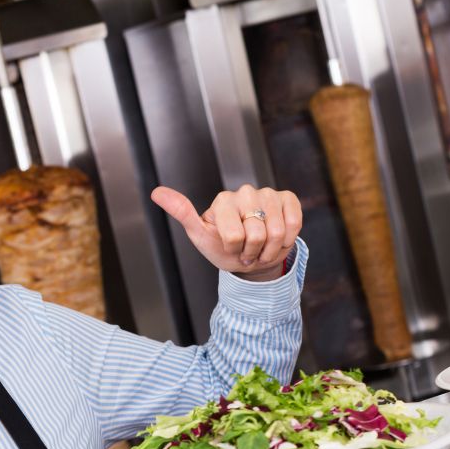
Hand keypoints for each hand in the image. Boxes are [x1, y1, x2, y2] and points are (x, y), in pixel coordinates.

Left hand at [152, 184, 301, 280]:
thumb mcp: (200, 235)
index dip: (234, 250)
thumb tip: (156, 192)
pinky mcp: (287, 198)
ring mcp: (268, 193)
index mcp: (222, 201)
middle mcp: (245, 192)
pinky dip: (287, 239)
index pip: (233, 235)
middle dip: (252, 251)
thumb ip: (182, 213)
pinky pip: (293, 223)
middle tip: (246, 250)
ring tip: (260, 246)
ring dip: (270, 249)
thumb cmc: (223, 247)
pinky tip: (278, 239)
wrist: (251, 256)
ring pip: (277, 231)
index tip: (230, 248)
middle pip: (255, 234)